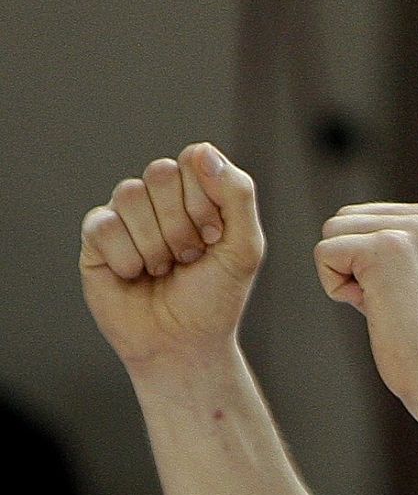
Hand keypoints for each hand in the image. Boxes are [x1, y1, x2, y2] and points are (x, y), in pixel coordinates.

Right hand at [80, 143, 264, 371]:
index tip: (216, 237)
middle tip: (190, 257)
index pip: (194, 160)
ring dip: (156, 245)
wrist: (183, 343)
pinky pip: (105, 225)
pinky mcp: (96, 238)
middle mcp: (159, 197)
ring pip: (130, 194)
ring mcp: (126, 214)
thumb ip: (237, 194)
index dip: (205, 201)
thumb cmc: (216, 296)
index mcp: (196, 191)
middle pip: (160, 173)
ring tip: (164, 269)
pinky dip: (129, 259)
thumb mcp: (244, 247)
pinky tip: (136, 276)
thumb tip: (201, 151)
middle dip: (182, 225)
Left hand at [315, 202, 417, 417]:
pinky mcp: (386, 247)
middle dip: (352, 265)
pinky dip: (337, 289)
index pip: (363, 218)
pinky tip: (376, 308)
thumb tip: (340, 226)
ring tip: (387, 304)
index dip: (367, 264)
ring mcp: (411, 229)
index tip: (405, 294)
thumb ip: (390, 241)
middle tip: (393, 302)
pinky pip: (324, 254)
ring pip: (332, 233)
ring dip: (345, 277)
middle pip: (344, 220)